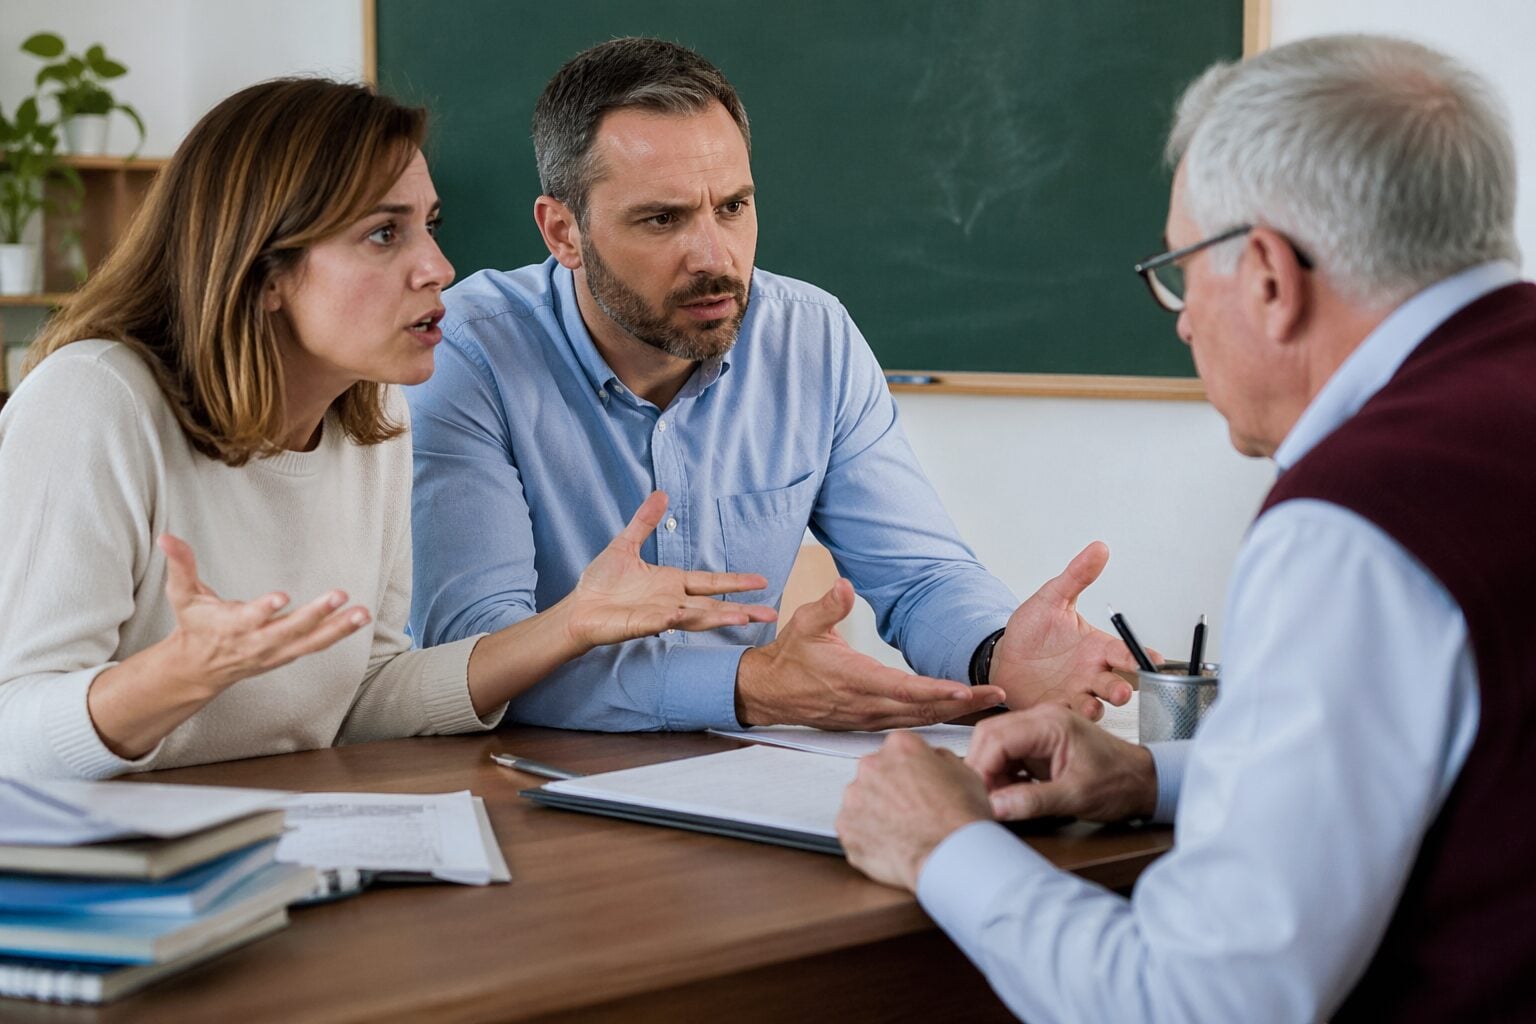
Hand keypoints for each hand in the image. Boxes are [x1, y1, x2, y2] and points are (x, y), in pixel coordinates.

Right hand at [160, 534, 370, 694]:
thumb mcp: (182, 596)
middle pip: (289, 630)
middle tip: (339, 595)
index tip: (281, 597)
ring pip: (310, 642)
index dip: (264, 609)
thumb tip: (167, 536)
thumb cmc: (195, 625)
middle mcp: (257, 642)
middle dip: (315, 614)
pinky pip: (316, 645)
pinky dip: (337, 634)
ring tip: (363, 613)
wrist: (200, 668)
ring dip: (338, 628)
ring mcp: (275, 651)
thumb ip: (180, 565)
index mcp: (231, 626)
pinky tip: (359, 619)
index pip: (249, 618)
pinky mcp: (287, 654)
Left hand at [564, 492, 777, 647]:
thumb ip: (644, 522)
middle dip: (743, 609)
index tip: (762, 581)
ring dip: (719, 617)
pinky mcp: (640, 625)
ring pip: (695, 617)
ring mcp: (658, 615)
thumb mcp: (625, 545)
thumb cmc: (601, 582)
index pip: (711, 583)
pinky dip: (671, 620)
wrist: (577, 608)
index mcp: (672, 583)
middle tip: (770, 614)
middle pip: (714, 605)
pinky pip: (659, 623)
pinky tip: (680, 616)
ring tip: (744, 618)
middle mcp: (672, 601)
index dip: (736, 582)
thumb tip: (661, 493)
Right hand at [734, 578, 1005, 727]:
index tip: (969, 689)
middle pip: (924, 709)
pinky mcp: (868, 722)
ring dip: (955, 713)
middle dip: (964, 704)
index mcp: (856, 680)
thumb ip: (829, 605)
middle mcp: (867, 704)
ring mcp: (868, 717)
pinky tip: (957, 713)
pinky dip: (936, 718)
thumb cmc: (790, 657)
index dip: (939, 691)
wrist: (768, 692)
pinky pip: (909, 722)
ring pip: (920, 719)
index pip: (906, 689)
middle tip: (1000, 697)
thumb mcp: (805, 623)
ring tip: (989, 704)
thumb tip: (845, 585)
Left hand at [836, 731, 991, 890]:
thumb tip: (932, 759)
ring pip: (861, 801)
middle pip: (875, 773)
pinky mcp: (846, 827)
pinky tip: (891, 845)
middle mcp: (871, 766)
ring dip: (875, 813)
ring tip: (902, 831)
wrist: (949, 856)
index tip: (915, 784)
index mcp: (900, 746)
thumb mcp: (964, 773)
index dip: (910, 770)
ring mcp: (855, 797)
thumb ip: (938, 758)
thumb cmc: (960, 819)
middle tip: (911, 811)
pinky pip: (853, 829)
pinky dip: (867, 837)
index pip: (897, 750)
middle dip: (889, 790)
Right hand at [966, 705, 1157, 821]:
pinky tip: (1009, 794)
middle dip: (981, 768)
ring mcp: (1039, 729)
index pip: (996, 736)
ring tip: (997, 800)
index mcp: (1050, 723)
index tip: (981, 797)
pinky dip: (1002, 774)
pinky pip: (1008, 753)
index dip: (982, 768)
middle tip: (983, 799)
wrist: (1143, 781)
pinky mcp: (1039, 743)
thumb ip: (1032, 801)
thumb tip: (995, 807)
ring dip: (991, 773)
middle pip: (989, 735)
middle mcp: (1041, 718)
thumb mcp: (1075, 797)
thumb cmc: (1119, 783)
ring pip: (995, 744)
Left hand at [989, 542, 1152, 718]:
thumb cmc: (1032, 630)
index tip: (1153, 661)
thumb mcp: (1052, 598)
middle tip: (1122, 690)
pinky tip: (1060, 711)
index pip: (1125, 653)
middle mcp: (1091, 673)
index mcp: (1097, 648)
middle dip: (1122, 688)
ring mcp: (1074, 693)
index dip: (1140, 657)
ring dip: (1095, 707)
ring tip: (1091, 705)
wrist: (1002, 655)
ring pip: (1094, 704)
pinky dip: (1065, 716)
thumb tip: (1099, 548)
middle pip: (1116, 684)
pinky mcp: (1053, 708)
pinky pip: (1063, 715)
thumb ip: (1076, 576)